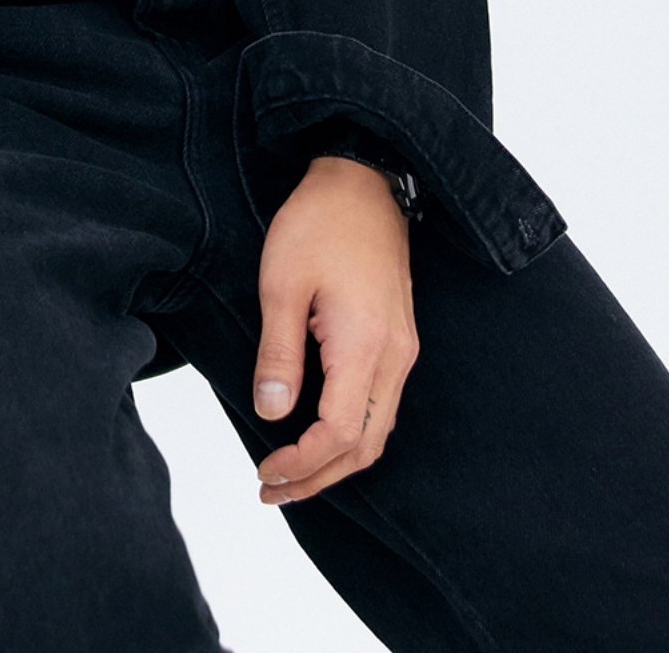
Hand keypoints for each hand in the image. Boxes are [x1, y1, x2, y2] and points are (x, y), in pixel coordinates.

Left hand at [251, 156, 419, 506]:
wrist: (363, 179)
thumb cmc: (320, 221)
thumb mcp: (282, 283)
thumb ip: (278, 353)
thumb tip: (271, 412)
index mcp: (366, 345)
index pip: (340, 434)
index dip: (302, 463)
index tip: (265, 471)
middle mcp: (394, 355)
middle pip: (366, 445)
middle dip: (320, 477)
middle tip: (272, 489)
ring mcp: (402, 347)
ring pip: (378, 429)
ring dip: (337, 459)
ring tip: (291, 472)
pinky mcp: (399, 337)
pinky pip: (381, 404)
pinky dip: (351, 431)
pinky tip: (319, 432)